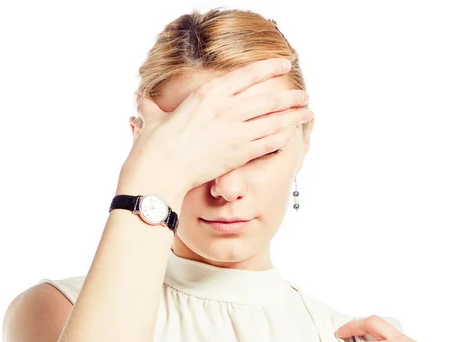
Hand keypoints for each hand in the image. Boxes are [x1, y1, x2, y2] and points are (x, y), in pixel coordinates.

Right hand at [118, 57, 313, 203]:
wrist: (160, 170)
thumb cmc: (153, 145)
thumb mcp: (152, 118)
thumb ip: (152, 108)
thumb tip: (141, 103)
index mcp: (208, 94)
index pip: (246, 75)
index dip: (268, 68)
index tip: (283, 64)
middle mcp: (226, 109)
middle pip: (267, 98)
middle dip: (289, 96)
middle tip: (303, 96)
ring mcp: (235, 131)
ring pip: (273, 119)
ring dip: (293, 116)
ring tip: (307, 112)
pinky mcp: (239, 153)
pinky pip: (269, 142)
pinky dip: (283, 137)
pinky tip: (294, 134)